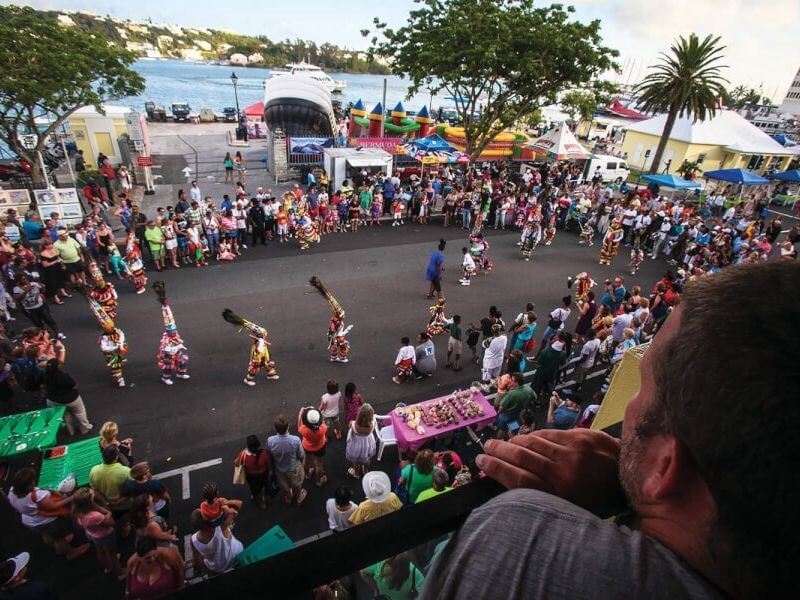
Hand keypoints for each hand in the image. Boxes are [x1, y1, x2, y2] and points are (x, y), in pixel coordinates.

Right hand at [476, 429, 625, 516]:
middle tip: (485, 449)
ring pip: (534, 443)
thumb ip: (546, 498)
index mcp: (562, 495)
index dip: (497, 468)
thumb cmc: (599, 502)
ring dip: (512, 442)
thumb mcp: (572, 510)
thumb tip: (512, 483)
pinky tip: (523, 438)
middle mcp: (566, 472)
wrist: (633, 482)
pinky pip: (549, 434)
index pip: (520, 479)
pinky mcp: (583, 437)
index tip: (481, 462)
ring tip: (498, 442)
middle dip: (499, 451)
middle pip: (522, 458)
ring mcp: (575, 451)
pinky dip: (532, 436)